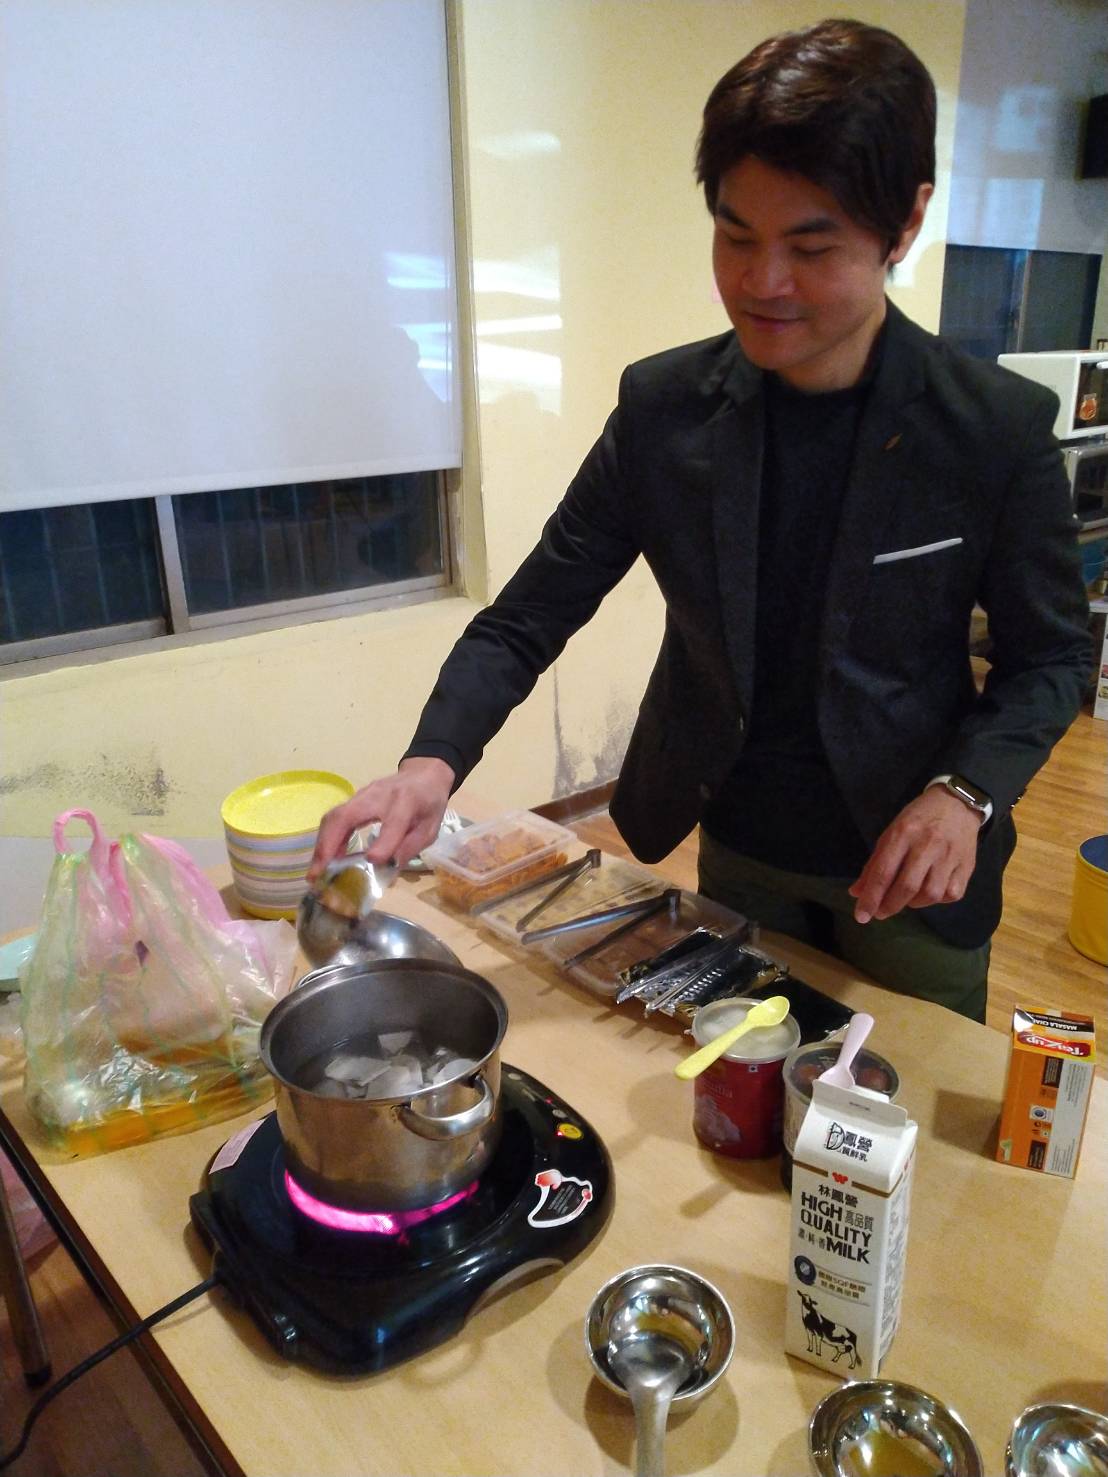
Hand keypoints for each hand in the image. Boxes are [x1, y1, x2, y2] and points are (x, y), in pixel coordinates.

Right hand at [308, 758, 454, 879]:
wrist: (422, 775)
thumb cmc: (428, 804)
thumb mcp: (430, 828)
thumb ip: (411, 846)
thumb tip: (387, 866)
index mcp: (406, 802)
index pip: (393, 822)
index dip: (382, 843)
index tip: (371, 861)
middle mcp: (379, 795)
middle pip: (346, 816)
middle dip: (329, 846)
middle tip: (318, 873)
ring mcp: (362, 795)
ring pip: (334, 817)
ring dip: (322, 845)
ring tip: (317, 871)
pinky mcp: (353, 800)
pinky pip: (335, 819)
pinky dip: (327, 840)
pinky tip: (326, 859)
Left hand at [848, 787, 982, 923]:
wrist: (957, 803)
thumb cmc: (919, 818)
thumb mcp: (891, 833)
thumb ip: (874, 864)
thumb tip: (857, 893)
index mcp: (903, 834)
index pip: (884, 872)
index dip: (871, 898)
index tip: (861, 916)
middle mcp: (927, 845)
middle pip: (907, 887)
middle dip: (890, 906)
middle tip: (880, 914)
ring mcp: (950, 857)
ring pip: (931, 894)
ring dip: (913, 904)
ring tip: (905, 898)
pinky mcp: (967, 866)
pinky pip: (951, 894)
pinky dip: (937, 900)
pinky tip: (929, 893)